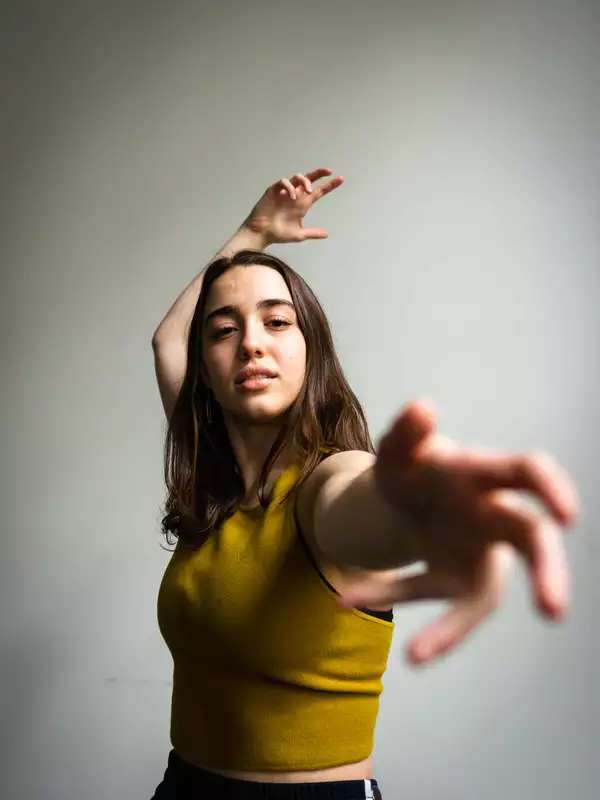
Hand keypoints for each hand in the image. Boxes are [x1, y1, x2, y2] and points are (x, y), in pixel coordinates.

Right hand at [243, 167, 343, 243]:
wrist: (262, 234)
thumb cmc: (278, 234)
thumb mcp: (299, 234)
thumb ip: (313, 233)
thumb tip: (327, 234)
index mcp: (302, 204)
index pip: (318, 192)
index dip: (329, 185)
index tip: (340, 179)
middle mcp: (295, 196)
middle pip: (308, 179)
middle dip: (319, 173)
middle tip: (329, 171)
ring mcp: (284, 192)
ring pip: (296, 178)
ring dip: (304, 181)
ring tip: (309, 190)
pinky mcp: (273, 191)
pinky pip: (283, 182)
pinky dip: (289, 187)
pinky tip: (292, 197)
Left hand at [338, 399, 580, 665]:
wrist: (400, 493)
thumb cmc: (413, 464)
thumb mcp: (400, 447)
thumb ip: (406, 430)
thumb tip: (422, 408)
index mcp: (485, 475)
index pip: (529, 473)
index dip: (553, 490)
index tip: (567, 516)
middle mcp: (492, 517)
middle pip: (532, 542)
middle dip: (548, 574)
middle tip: (553, 611)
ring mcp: (476, 555)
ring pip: (484, 595)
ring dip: (454, 628)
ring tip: (415, 656)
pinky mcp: (452, 582)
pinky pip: (427, 596)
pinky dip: (391, 596)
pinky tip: (346, 598)